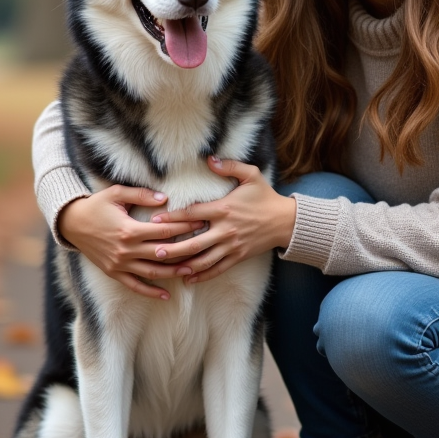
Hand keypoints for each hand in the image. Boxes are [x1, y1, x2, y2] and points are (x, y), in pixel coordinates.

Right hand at [58, 184, 205, 299]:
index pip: (164, 231)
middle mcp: (126, 250)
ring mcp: (120, 264)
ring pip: (152, 272)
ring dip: (173, 273)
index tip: (200, 223)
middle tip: (205, 247)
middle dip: (186, 250)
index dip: (184, 227)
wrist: (71, 223)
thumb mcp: (116, 193)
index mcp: (129, 230)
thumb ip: (142, 195)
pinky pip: (135, 285)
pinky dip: (151, 292)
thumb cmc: (95, 205)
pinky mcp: (114, 272)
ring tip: (192, 271)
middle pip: (163, 253)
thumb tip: (165, 198)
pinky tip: (166, 295)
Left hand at [150, 156, 296, 284]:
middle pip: (193, 243)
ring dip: (183, 265)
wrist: (286, 221)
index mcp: (224, 209)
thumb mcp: (251, 175)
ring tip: (165, 268)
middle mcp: (225, 230)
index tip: (155, 221)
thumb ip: (230, 166)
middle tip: (152, 251)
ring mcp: (231, 246)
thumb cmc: (266, 196)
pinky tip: (188, 279)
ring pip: (203, 260)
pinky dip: (202, 275)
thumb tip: (210, 159)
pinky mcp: (238, 256)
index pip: (192, 214)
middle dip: (172, 249)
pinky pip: (217, 269)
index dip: (173, 218)